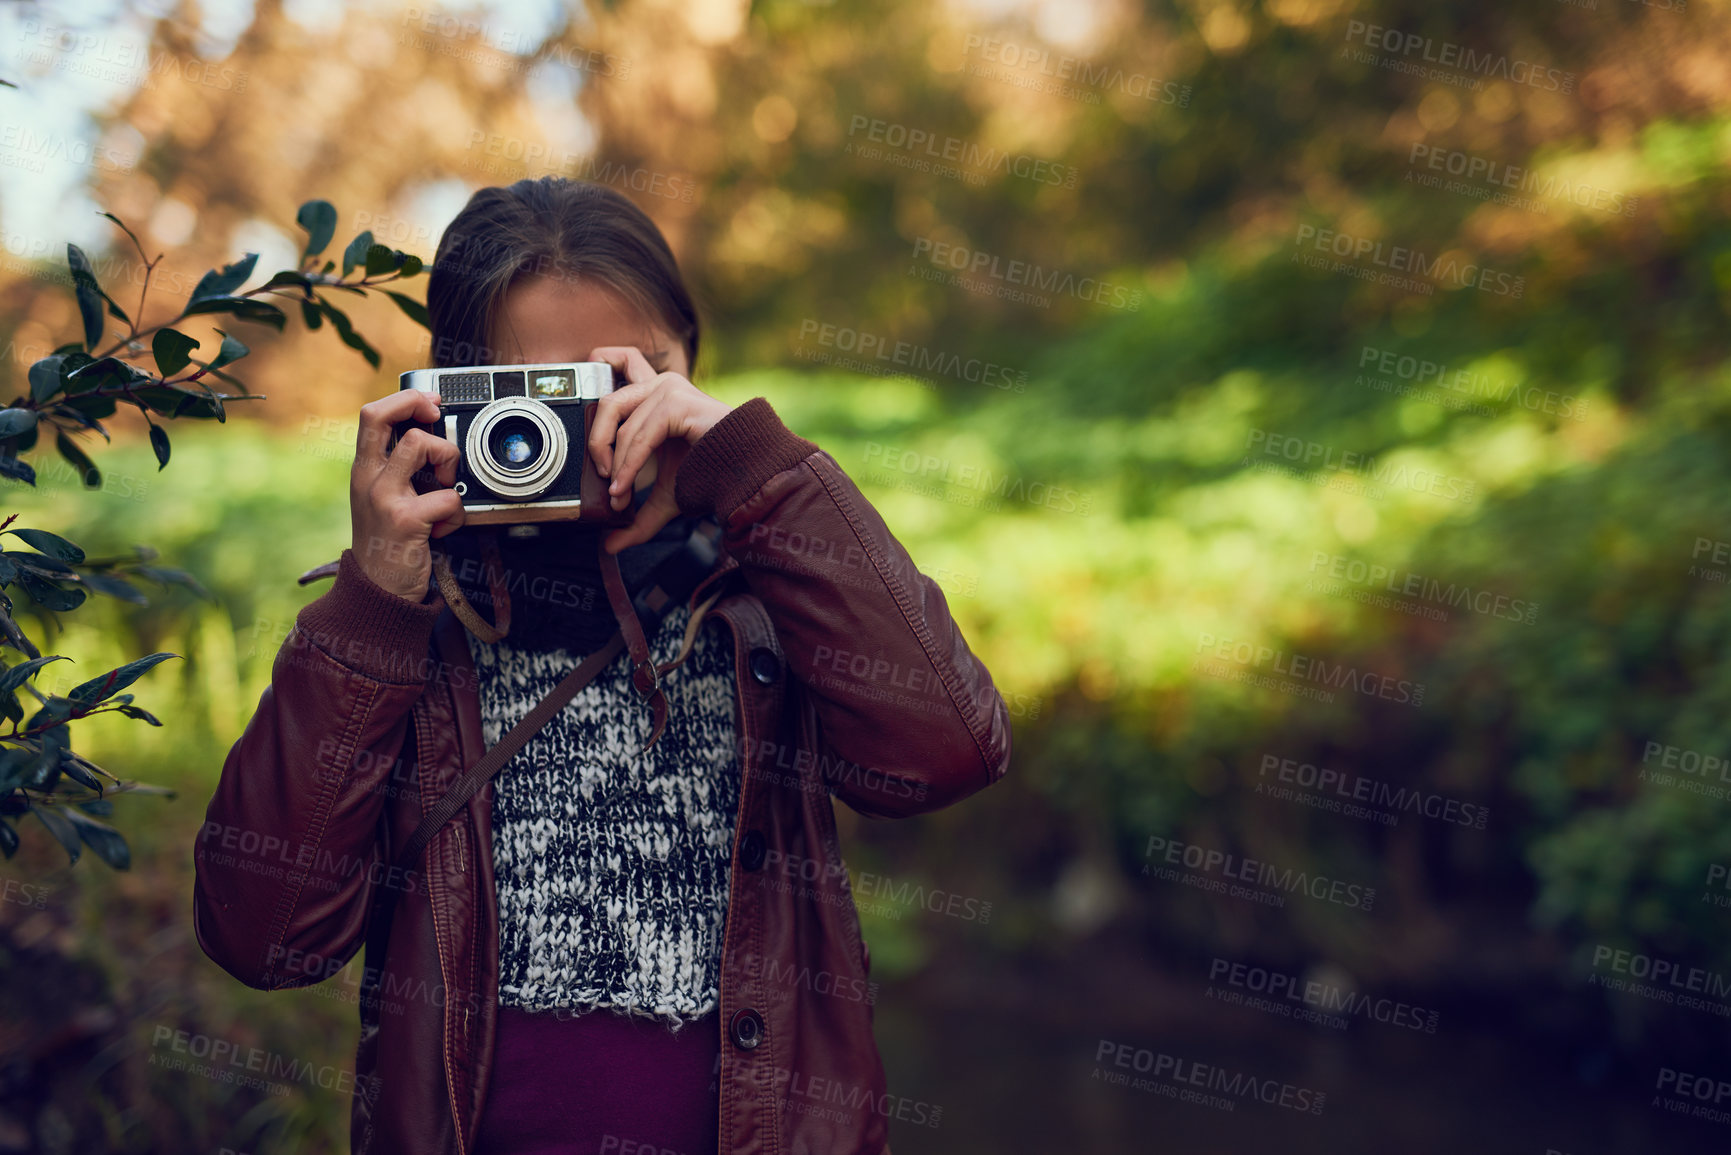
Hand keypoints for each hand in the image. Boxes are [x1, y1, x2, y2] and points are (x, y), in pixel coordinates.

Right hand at [350, 389, 464, 599]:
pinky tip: (442, 530)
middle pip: (382, 415)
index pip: (371, 414)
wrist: (378, 592)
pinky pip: (448, 497)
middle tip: (438, 419)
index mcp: (364, 470)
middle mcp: (368, 478)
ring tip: (442, 488)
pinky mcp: (405, 520)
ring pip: (421, 445)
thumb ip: (398, 470)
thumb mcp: (382, 500)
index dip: (405, 399)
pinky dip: (456, 515)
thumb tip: (434, 438)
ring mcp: (384, 497)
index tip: (431, 404)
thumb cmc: (389, 544)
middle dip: (418, 406)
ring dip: (446, 461)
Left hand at [586, 346, 730, 553]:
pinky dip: (628, 465)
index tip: (586, 372)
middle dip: (597, 442)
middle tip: (603, 477)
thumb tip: (609, 545)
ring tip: (620, 493)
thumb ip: (637, 518)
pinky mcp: (677, 403)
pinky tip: (626, 487)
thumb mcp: (664, 497)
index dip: (602, 359)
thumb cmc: (711, 476)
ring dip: (614, 464)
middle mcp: (663, 385)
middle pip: (609, 399)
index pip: (625, 359)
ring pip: (620, 422)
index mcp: (658, 396)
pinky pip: (639, 435)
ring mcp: (670, 390)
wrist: (745, 475)